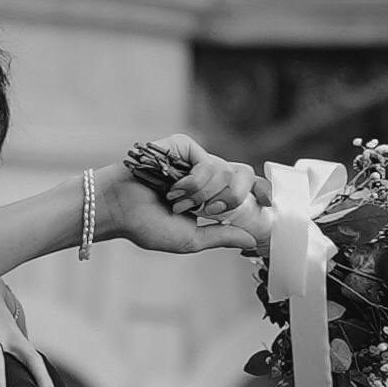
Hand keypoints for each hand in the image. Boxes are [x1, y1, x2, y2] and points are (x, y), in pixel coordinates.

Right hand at [111, 141, 265, 254]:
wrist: (117, 210)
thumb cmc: (146, 226)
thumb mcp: (191, 239)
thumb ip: (221, 236)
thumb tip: (251, 240)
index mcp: (210, 195)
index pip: (245, 186)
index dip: (261, 190)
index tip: (269, 199)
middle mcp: (205, 174)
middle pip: (242, 176)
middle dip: (230, 197)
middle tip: (209, 210)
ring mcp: (194, 158)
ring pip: (225, 171)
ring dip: (204, 194)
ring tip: (177, 202)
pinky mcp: (182, 146)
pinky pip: (207, 162)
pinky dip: (195, 182)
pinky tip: (175, 190)